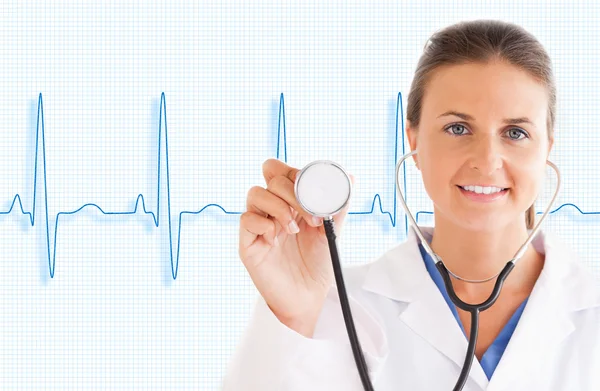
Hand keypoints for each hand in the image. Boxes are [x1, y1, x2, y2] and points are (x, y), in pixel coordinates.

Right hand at [239, 158, 353, 336]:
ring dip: (279, 207)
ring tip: (294, 229)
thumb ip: (338, 205)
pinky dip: (263, 224)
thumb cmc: (318, 264)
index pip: (280, 170)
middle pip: (270, 177)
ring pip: (255, 193)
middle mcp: (271, 208)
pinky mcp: (248, 243)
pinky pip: (246, 220)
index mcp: (289, 200)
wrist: (310, 297)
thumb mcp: (332, 231)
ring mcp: (258, 225)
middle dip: (293, 193)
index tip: (313, 191)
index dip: (294, 172)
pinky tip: (276, 238)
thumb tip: (350, 177)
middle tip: (311, 218)